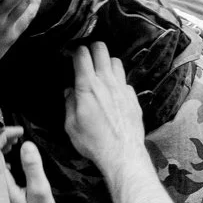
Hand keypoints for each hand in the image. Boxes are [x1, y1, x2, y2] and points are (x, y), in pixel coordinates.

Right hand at [64, 43, 146, 173]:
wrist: (122, 154)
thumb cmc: (93, 142)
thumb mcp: (71, 126)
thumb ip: (69, 104)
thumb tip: (70, 92)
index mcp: (87, 87)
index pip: (82, 55)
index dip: (76, 51)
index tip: (73, 54)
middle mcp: (106, 82)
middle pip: (101, 50)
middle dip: (93, 48)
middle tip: (87, 57)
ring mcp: (122, 88)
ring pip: (116, 61)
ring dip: (107, 62)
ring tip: (101, 72)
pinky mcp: (133, 97)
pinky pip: (125, 80)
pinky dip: (118, 81)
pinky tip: (114, 92)